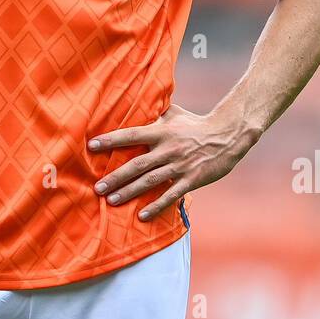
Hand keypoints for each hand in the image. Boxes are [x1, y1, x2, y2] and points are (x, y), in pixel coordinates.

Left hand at [87, 103, 258, 220]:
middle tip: (97, 187)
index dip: (111, 140)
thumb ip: (154, 112)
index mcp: (162, 131)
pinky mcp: (191, 180)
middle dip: (116, 177)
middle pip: (137, 164)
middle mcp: (168, 149)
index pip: (131, 135)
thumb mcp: (174, 113)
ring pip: (150, 182)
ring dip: (129, 192)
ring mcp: (179, 166)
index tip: (92, 146)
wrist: (227, 135)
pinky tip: (142, 216)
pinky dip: (156, 206)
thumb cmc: (196, 123)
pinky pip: (171, 195)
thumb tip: (136, 102)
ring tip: (111, 201)